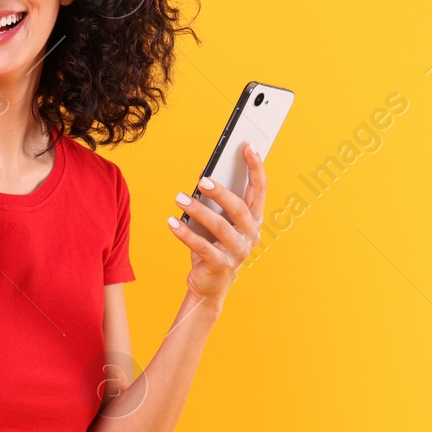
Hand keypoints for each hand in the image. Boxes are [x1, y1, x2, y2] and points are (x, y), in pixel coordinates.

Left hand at [166, 143, 265, 303]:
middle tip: (201, 180)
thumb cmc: (213, 246)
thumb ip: (214, 201)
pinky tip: (171, 222)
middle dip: (220, 192)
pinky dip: (185, 234)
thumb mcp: (215, 221)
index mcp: (254, 219)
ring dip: (197, 210)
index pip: (259, 189)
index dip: (256, 167)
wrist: (209, 285)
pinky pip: (202, 247)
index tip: (247, 146)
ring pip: (220, 226)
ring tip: (179, 198)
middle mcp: (250, 235)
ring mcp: (238, 252)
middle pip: (239, 208)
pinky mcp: (221, 266)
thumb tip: (203, 174)